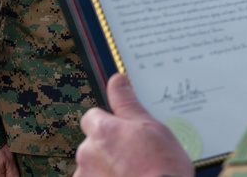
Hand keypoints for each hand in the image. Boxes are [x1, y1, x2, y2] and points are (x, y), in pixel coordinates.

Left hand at [76, 73, 193, 176]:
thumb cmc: (161, 166)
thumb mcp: (151, 127)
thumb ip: (127, 103)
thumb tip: (117, 79)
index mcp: (102, 130)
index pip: (92, 117)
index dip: (108, 124)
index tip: (123, 132)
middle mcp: (87, 153)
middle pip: (92, 144)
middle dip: (108, 150)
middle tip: (134, 157)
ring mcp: (85, 176)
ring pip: (92, 168)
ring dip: (105, 170)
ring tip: (132, 174)